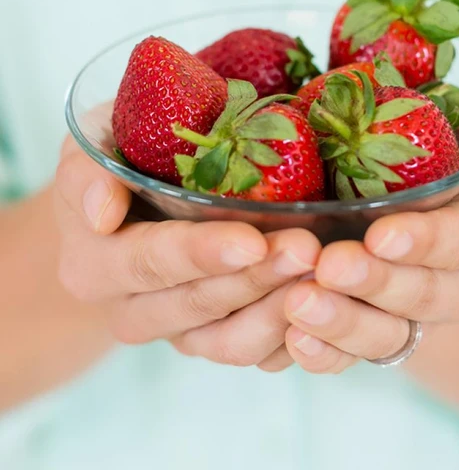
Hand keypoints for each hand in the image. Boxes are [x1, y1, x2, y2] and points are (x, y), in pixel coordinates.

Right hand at [54, 137, 320, 370]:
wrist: (130, 209)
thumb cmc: (120, 163)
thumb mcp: (93, 147)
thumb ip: (87, 173)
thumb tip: (101, 211)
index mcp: (96, 265)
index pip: (152, 262)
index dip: (203, 254)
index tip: (253, 242)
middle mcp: (133, 310)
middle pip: (200, 305)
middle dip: (258, 279)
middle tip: (310, 250)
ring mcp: (178, 332)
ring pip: (232, 342)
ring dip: (281, 311)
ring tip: (326, 275)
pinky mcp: (213, 339)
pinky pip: (256, 355)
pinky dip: (292, 336)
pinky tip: (326, 304)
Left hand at [282, 143, 458, 372]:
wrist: (392, 212)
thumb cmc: (425, 161)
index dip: (427, 241)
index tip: (381, 235)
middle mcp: (454, 284)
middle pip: (426, 295)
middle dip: (379, 283)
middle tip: (331, 266)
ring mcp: (411, 319)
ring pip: (388, 336)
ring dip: (345, 323)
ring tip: (300, 304)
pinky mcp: (371, 338)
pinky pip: (351, 360)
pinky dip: (326, 355)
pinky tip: (297, 340)